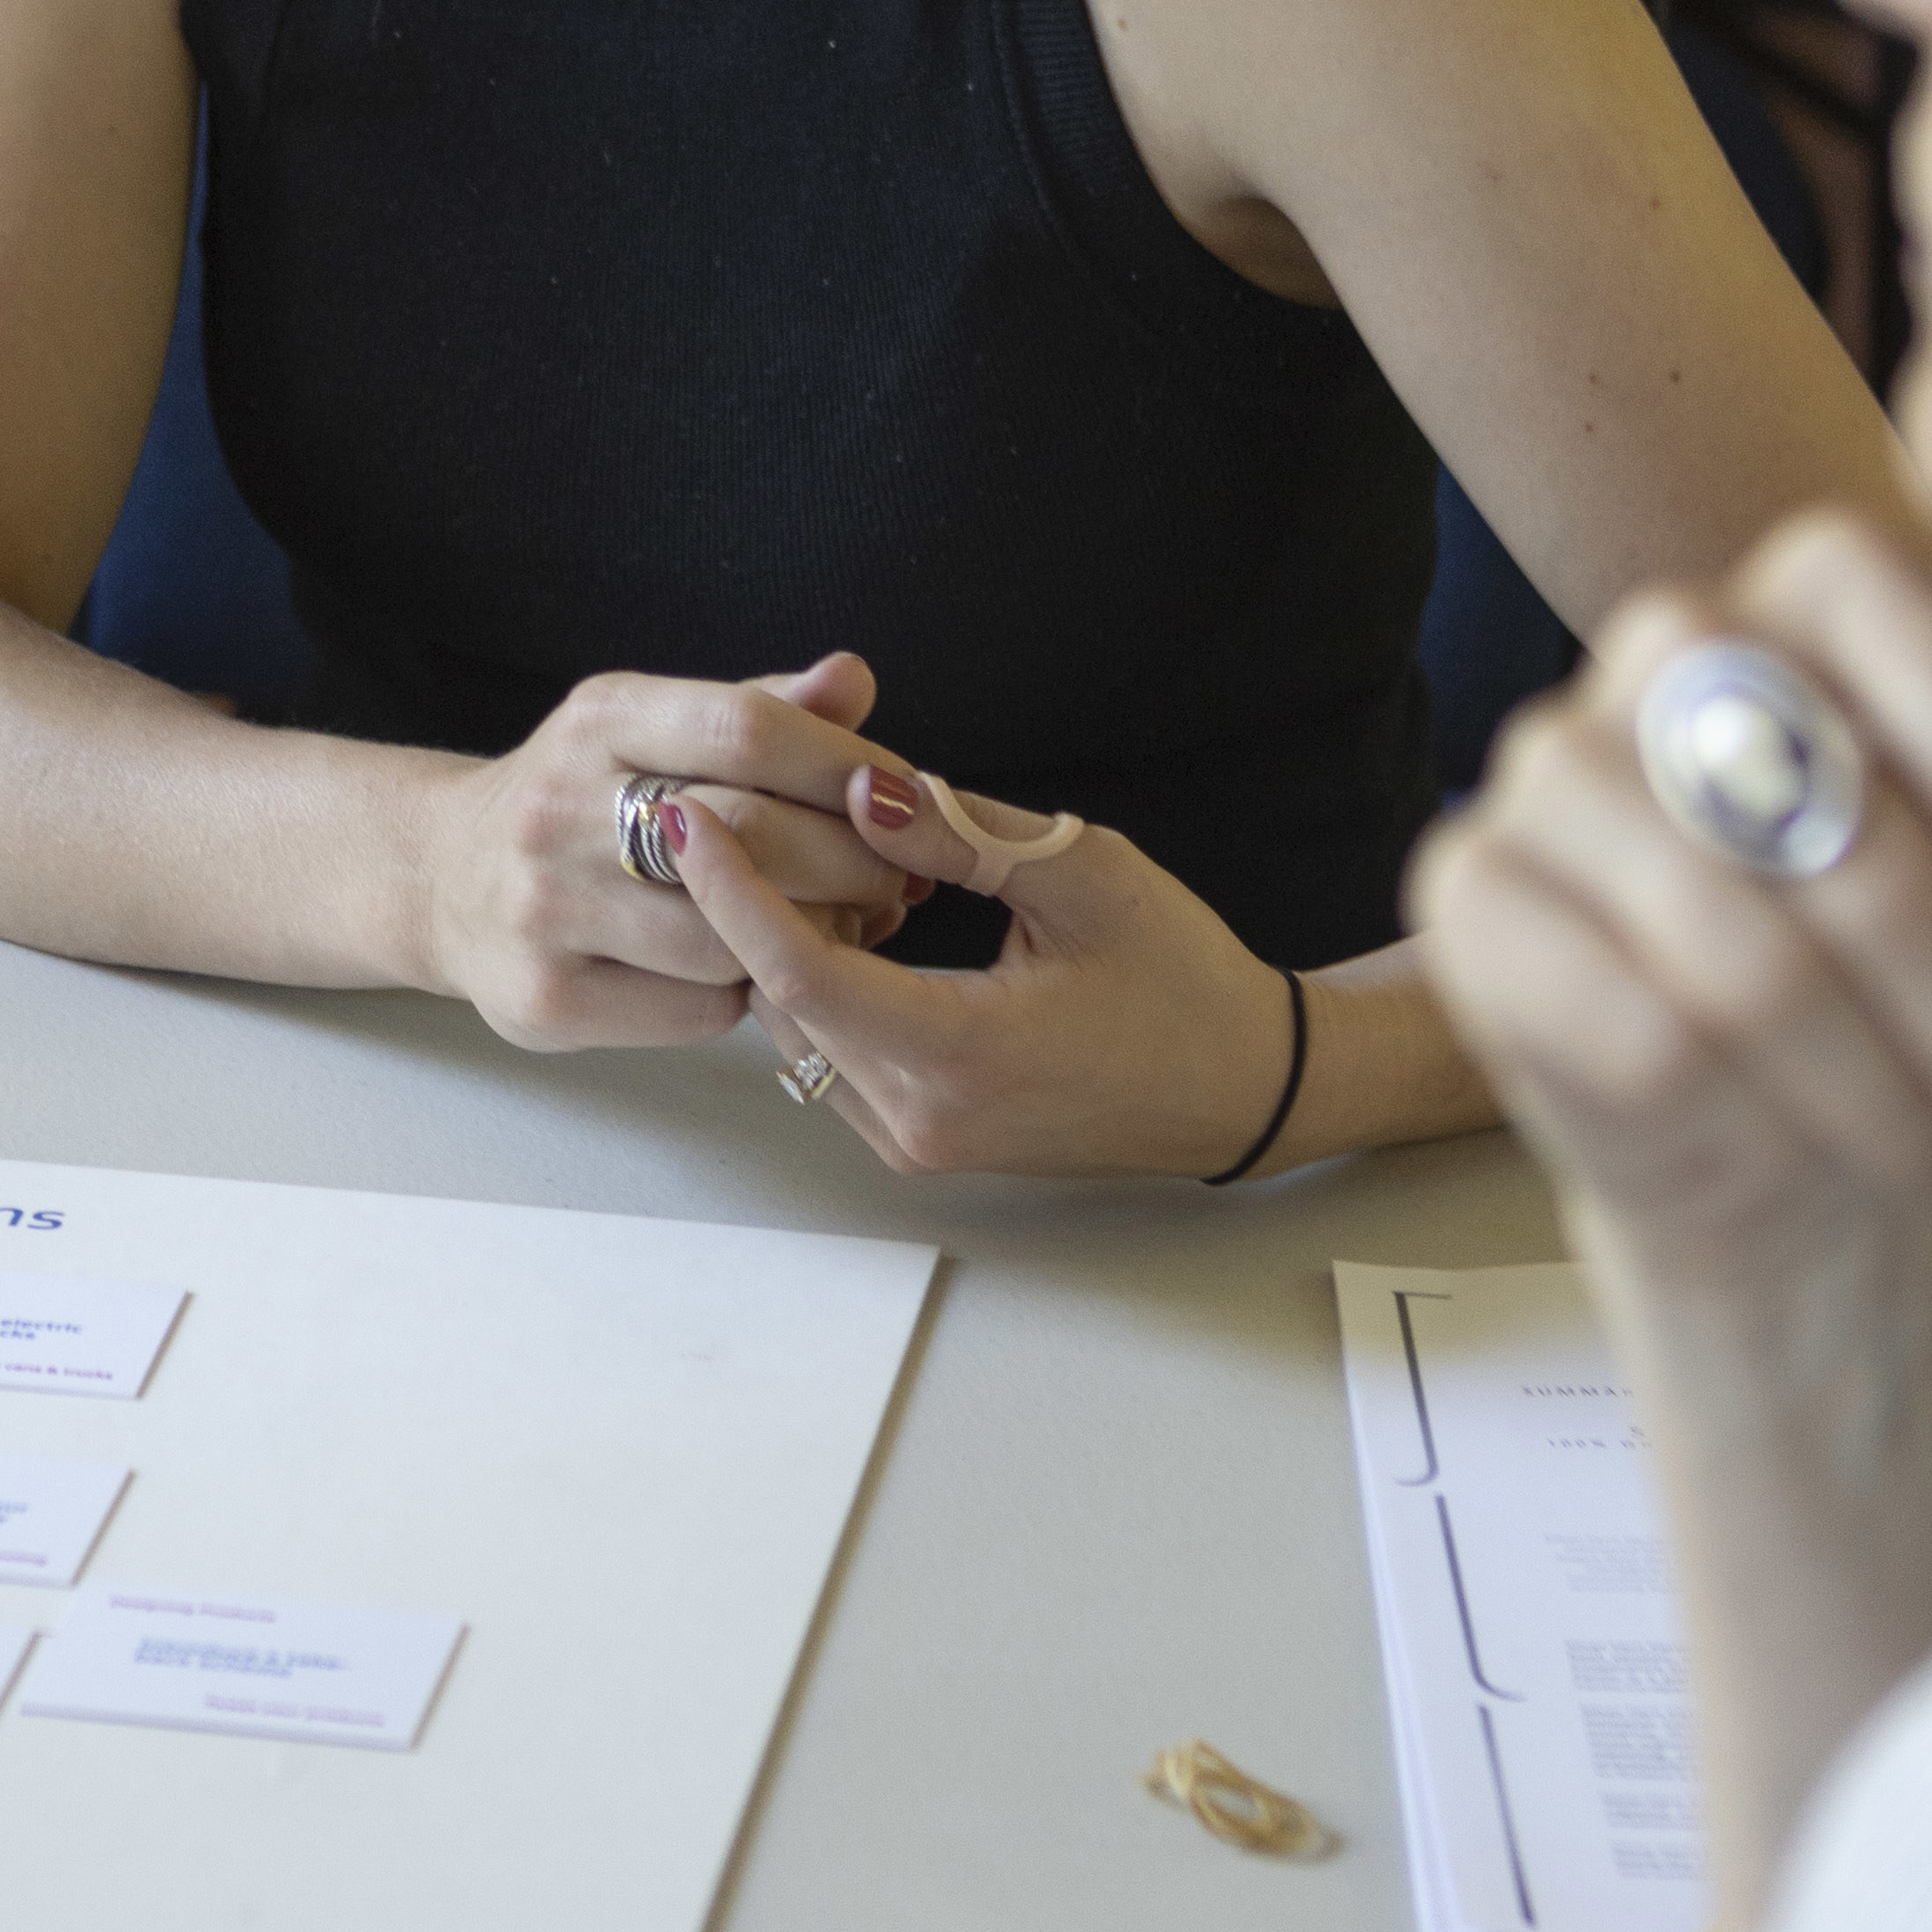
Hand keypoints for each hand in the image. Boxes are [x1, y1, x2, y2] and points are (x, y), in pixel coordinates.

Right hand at [415, 657, 928, 1051]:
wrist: (443, 877)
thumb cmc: (585, 796)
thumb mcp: (654, 726)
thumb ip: (760, 707)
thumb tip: (852, 679)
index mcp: (598, 719)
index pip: (746, 727)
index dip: (844, 764)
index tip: (904, 795)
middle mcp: (560, 808)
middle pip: (748, 835)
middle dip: (852, 859)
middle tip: (900, 875)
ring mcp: (544, 909)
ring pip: (727, 938)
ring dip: (814, 937)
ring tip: (848, 926)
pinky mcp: (544, 997)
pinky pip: (695, 1008)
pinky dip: (750, 992)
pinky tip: (763, 968)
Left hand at [669, 769, 1309, 1176]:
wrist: (1246, 1087)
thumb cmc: (1183, 981)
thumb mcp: (1084, 877)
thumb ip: (962, 833)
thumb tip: (858, 790)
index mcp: (957, 1057)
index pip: (795, 969)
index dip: (729, 885)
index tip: (685, 812)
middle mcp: (920, 1119)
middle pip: (779, 1001)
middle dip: (753, 906)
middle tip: (749, 809)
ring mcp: (918, 1141)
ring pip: (796, 1033)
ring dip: (788, 947)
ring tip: (818, 858)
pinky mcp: (924, 1140)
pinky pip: (834, 1058)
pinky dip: (823, 989)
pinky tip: (862, 922)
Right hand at [1404, 507, 1931, 1276]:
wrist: (1789, 1119)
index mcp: (1829, 579)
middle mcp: (1673, 637)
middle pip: (1883, 860)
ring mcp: (1550, 762)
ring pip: (1762, 966)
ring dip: (1909, 1110)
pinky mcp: (1471, 893)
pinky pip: (1643, 1031)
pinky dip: (1769, 1126)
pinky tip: (1836, 1171)